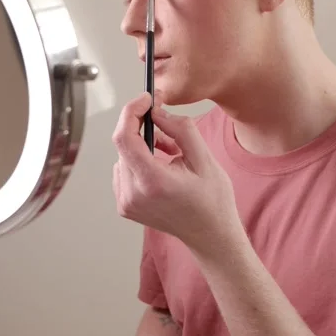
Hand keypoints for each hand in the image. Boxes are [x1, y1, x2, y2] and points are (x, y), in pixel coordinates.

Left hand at [112, 93, 240, 252]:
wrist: (210, 235)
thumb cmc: (212, 201)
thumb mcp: (204, 159)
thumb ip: (180, 129)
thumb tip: (158, 111)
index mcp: (152, 182)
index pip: (124, 138)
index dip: (131, 112)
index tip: (146, 100)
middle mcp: (133, 194)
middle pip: (123, 145)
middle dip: (144, 130)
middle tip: (170, 133)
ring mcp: (126, 202)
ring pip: (123, 156)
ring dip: (144, 147)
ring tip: (171, 155)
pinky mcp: (124, 205)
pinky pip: (123, 170)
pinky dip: (139, 162)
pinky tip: (161, 169)